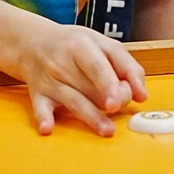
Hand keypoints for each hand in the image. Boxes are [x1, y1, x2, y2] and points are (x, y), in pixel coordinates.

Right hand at [19, 21, 148, 135]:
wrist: (32, 43)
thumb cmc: (73, 44)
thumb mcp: (101, 43)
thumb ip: (126, 65)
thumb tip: (141, 95)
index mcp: (81, 46)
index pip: (98, 67)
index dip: (109, 85)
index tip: (118, 101)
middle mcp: (63, 63)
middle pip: (91, 89)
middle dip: (110, 101)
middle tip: (119, 106)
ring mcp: (50, 80)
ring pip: (73, 102)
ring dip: (91, 118)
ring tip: (108, 130)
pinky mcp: (39, 94)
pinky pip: (41, 108)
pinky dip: (43, 118)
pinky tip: (48, 128)